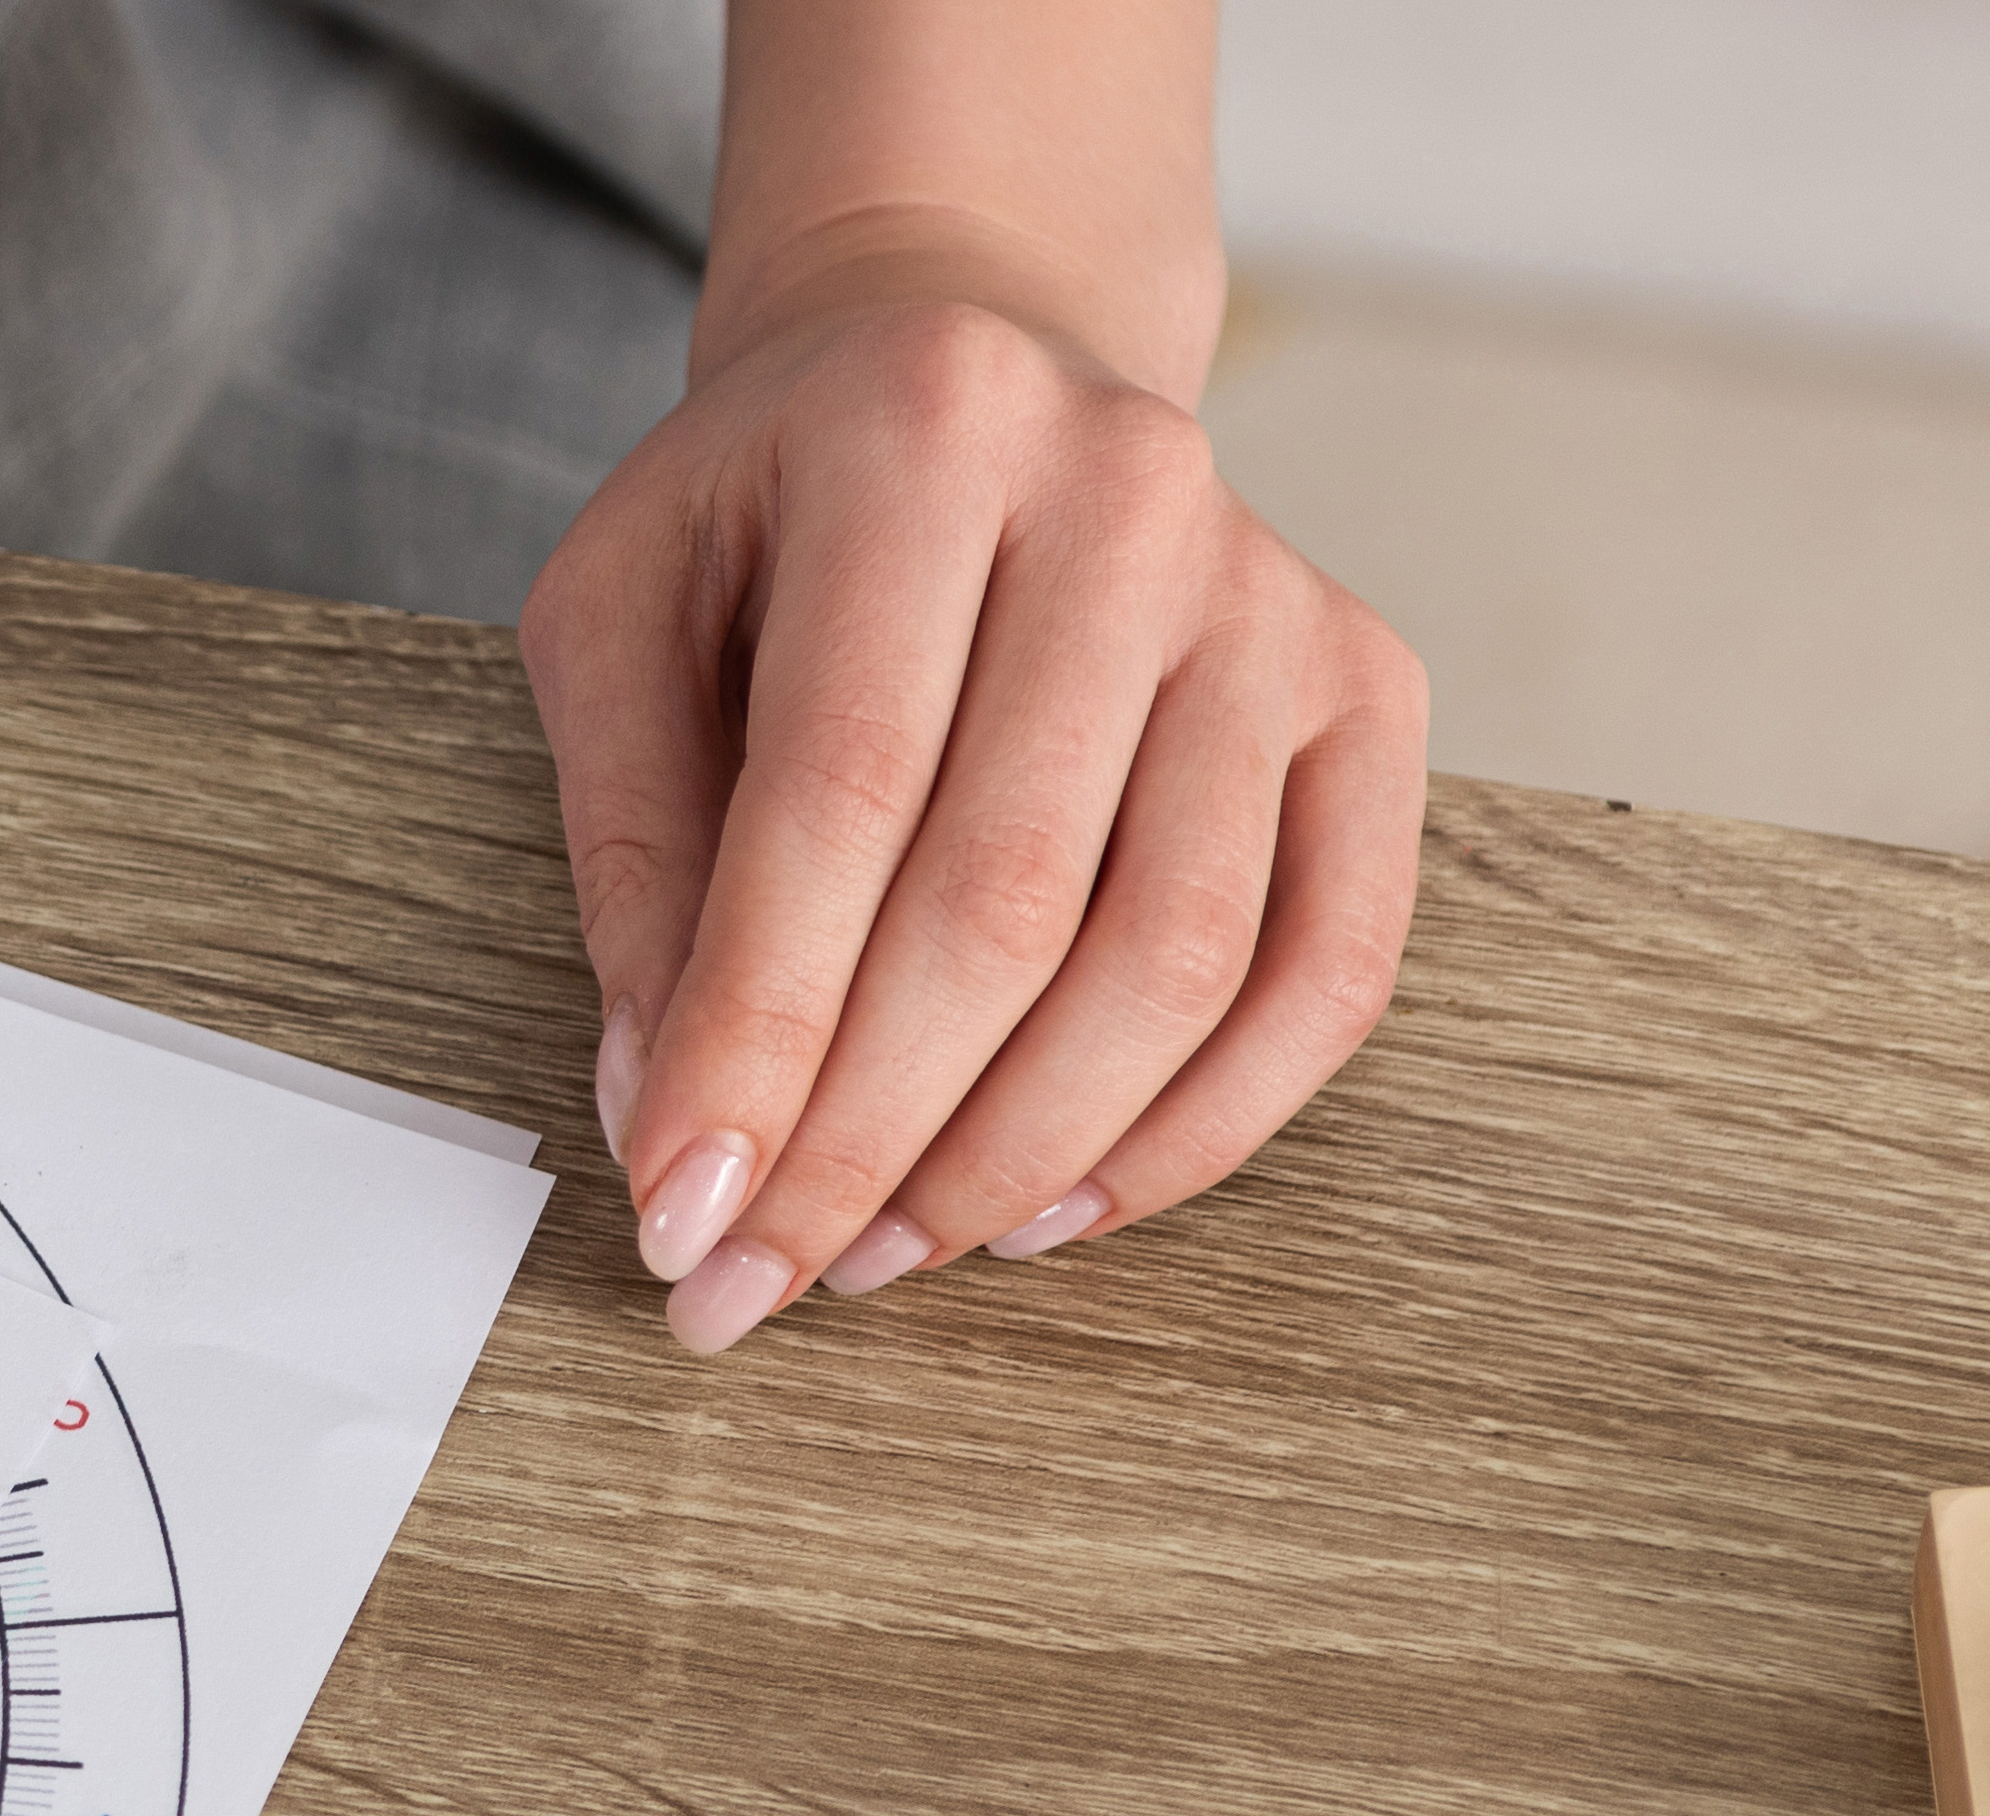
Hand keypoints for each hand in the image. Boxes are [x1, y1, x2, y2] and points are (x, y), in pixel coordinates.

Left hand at [520, 294, 1424, 1354]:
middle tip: (758, 1282)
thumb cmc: (767, 512)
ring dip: (1017, 1155)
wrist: (964, 358)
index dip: (759, 1031)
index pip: (838, 794)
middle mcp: (1134, 496)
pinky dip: (1195, 1127)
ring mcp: (1278, 597)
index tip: (678, 1211)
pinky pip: (1327, 966)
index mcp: (924, 429)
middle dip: (868, 1133)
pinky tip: (1051, 1207)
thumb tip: (668, 1113)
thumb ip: (633, 851)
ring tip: (878, 1256)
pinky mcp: (1369, 691)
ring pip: (1177, 957)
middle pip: (1011, 898)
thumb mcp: (620, 617)